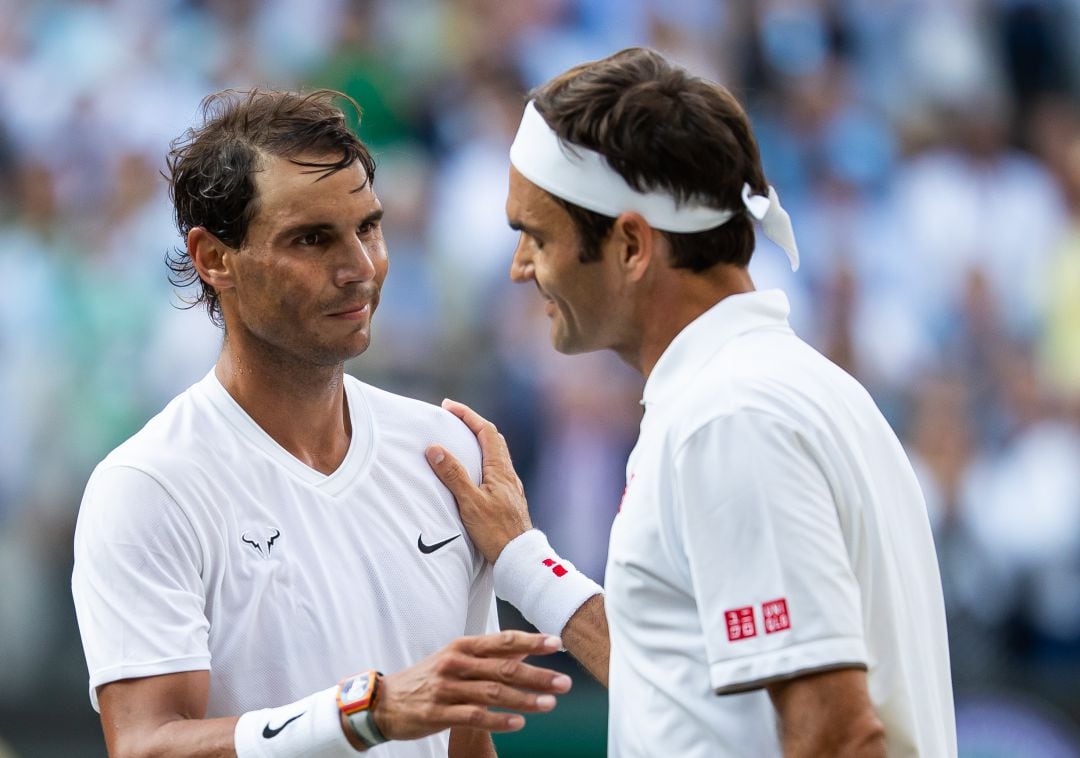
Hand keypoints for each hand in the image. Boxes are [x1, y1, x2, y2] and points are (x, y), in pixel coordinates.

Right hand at [371, 631, 570, 740]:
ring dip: (525, 699)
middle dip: (538, 675)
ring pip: (493, 692)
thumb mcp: (454, 658)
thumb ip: (487, 655)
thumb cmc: (427, 679)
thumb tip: (524, 649)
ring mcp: (446, 688)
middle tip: (564, 682)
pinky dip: (498, 720)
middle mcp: (456, 663)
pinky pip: (474, 716)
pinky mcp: (438, 713)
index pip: (503, 641)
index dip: (531, 641)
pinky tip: (518, 724)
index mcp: (462, 646)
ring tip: (549, 704)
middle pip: (504, 667)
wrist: (384, 701)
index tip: (556, 644)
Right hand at [427, 399, 532, 562]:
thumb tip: (435, 448)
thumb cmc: (495, 532)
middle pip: (493, 439)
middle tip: (452, 419)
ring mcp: (510, 486)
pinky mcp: (508, 499)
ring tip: (460, 441)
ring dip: (478, 442)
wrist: (519, 557)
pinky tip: (474, 472)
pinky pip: (496, 469)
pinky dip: (482, 460)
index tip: (449, 406)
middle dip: (472, 424)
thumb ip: (453, 475)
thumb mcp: (469, 503)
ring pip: (496, 454)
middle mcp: (508, 474)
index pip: (486, 431)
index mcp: (499, 469)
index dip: (468, 415)